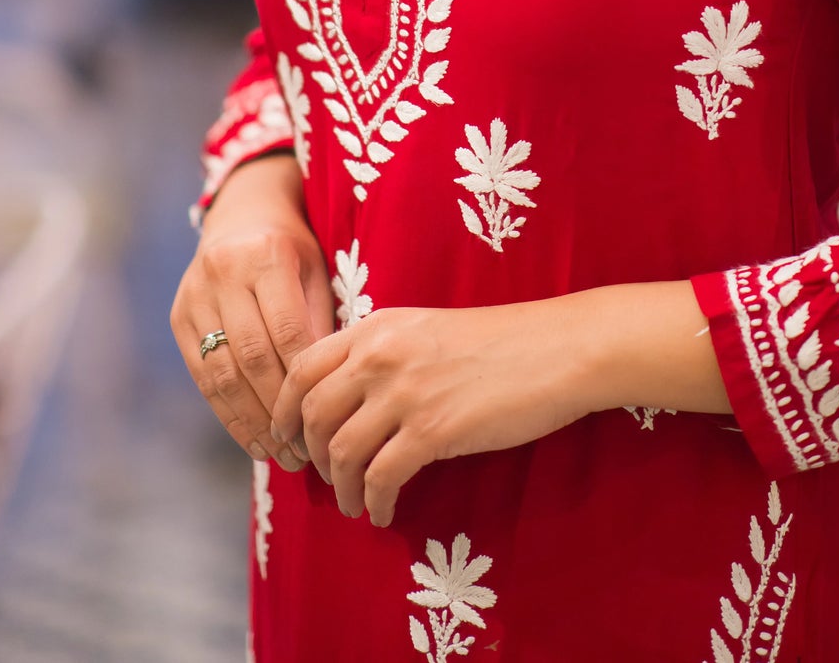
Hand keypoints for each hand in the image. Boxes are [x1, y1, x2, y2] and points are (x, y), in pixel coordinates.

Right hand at [170, 153, 334, 472]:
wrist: (242, 215)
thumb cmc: (293, 250)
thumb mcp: (316, 271)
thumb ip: (319, 321)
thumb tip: (326, 389)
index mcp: (267, 254)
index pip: (288, 330)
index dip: (305, 380)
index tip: (325, 417)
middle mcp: (224, 273)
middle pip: (252, 356)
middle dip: (279, 410)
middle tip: (305, 450)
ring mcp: (194, 296)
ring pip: (223, 373)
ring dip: (252, 422)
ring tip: (281, 455)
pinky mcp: (178, 318)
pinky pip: (203, 377)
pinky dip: (228, 415)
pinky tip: (253, 441)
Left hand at [269, 296, 596, 526]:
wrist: (555, 349)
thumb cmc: (499, 342)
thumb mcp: (427, 330)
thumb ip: (384, 352)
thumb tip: (347, 399)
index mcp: (377, 326)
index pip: (303, 366)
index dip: (283, 408)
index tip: (285, 437)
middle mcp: (380, 355)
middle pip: (313, 413)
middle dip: (309, 454)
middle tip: (321, 477)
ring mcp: (404, 393)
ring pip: (341, 451)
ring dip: (342, 487)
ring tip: (355, 503)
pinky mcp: (432, 430)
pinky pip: (381, 478)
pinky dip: (375, 502)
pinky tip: (383, 513)